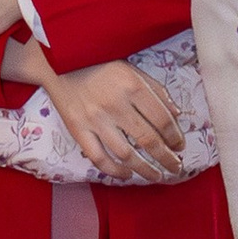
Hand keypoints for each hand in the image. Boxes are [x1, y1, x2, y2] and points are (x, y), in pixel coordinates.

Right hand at [16, 41, 186, 180]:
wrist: (57, 62)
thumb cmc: (99, 63)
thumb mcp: (131, 68)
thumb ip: (156, 90)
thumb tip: (177, 115)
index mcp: (131, 85)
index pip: (161, 119)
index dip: (175, 136)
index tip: (180, 146)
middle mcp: (115, 104)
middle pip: (148, 139)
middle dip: (166, 158)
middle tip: (176, 168)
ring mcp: (95, 119)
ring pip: (126, 154)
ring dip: (145, 169)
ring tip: (157, 176)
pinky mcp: (78, 129)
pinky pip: (98, 157)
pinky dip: (114, 171)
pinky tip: (126, 174)